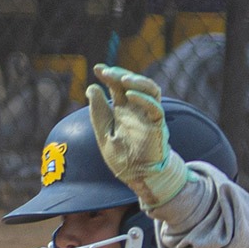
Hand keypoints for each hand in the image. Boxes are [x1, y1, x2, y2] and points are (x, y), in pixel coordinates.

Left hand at [85, 64, 188, 209]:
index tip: (97, 69)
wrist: (137, 178)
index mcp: (123, 110)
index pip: (118, 86)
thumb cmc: (122, 158)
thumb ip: (98, 112)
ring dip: (137, 81)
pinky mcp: (157, 126)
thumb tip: (91, 88)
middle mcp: (137, 110)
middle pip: (133, 83)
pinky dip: (144, 98)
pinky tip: (130, 94)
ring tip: (122, 78)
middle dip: (119, 74)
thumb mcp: (103, 133)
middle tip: (106, 71)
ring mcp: (148, 116)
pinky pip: (155, 108)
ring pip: (149, 89)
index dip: (109, 75)